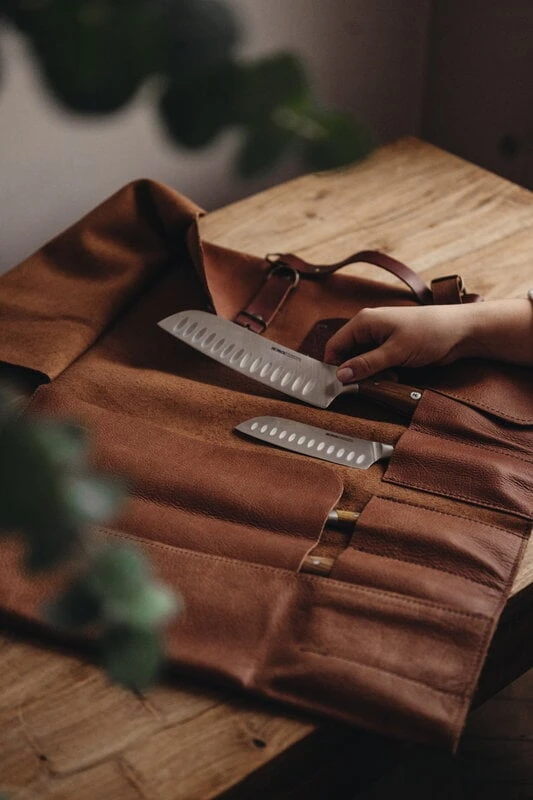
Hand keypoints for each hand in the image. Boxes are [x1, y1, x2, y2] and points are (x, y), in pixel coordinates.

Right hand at [324, 305, 469, 381]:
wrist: (461, 331)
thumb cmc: (429, 332)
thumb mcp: (395, 352)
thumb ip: (366, 364)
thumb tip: (341, 375)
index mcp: (364, 322)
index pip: (335, 345)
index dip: (334, 365)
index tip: (340, 385)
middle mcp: (369, 328)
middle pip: (348, 356)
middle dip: (357, 373)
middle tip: (369, 384)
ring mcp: (381, 339)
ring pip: (364, 363)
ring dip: (372, 375)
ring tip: (389, 378)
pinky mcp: (393, 348)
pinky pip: (378, 364)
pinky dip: (383, 373)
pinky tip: (396, 376)